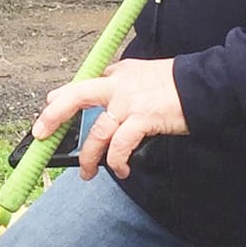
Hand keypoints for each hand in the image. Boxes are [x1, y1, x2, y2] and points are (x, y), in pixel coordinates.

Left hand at [33, 57, 186, 180]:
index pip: (81, 86)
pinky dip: (117, 161)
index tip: (46, 115)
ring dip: (89, 157)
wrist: (204, 85)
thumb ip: (119, 85)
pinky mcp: (143, 118)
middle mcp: (118, 85)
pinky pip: (120, 145)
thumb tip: (101, 102)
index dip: (59, 102)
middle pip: (76, 97)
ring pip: (97, 132)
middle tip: (41, 134)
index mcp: (117, 74)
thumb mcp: (141, 75)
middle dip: (53, 116)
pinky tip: (121, 170)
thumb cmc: (175, 85)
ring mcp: (129, 102)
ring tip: (87, 172)